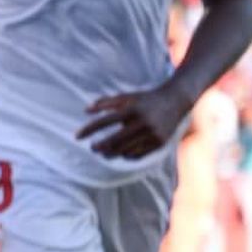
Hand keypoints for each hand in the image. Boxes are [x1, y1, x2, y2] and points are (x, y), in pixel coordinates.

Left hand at [76, 82, 192, 159]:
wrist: (175, 101)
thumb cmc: (144, 99)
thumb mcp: (126, 96)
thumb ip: (105, 103)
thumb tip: (85, 110)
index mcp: (131, 109)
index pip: (104, 121)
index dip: (89, 129)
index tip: (76, 136)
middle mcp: (142, 122)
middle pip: (115, 140)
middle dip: (100, 146)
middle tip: (92, 148)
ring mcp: (152, 134)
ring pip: (126, 150)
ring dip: (112, 153)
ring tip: (103, 152)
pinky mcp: (160, 143)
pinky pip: (139, 154)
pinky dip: (127, 155)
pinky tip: (120, 153)